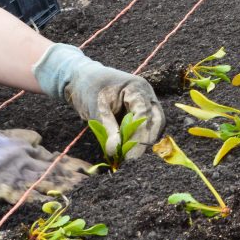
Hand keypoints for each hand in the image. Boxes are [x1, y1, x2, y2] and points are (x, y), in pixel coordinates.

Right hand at [0, 119, 91, 202]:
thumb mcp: (2, 134)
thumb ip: (23, 137)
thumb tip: (40, 139)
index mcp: (25, 148)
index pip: (56, 157)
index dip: (74, 165)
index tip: (91, 170)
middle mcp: (25, 161)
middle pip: (57, 172)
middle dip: (77, 180)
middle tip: (98, 186)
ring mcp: (15, 175)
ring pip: (46, 185)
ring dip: (66, 192)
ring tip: (86, 197)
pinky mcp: (3, 189)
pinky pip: (27, 198)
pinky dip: (42, 204)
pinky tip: (56, 209)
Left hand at [33, 44, 164, 159]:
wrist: (82, 79)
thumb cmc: (88, 88)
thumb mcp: (96, 108)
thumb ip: (108, 128)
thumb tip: (115, 151)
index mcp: (137, 88)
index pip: (145, 115)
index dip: (140, 137)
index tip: (131, 157)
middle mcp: (146, 96)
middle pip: (156, 122)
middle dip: (146, 142)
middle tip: (133, 161)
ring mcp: (145, 104)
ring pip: (153, 127)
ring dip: (142, 143)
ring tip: (128, 159)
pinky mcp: (139, 113)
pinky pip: (143, 129)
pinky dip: (136, 141)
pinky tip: (126, 154)